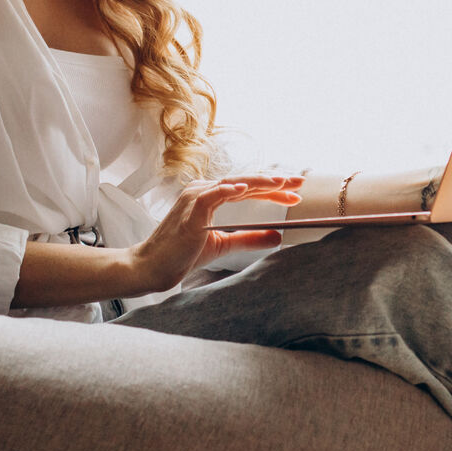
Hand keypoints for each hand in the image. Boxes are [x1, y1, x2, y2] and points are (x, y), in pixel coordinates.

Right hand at [127, 174, 302, 293]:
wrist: (152, 268)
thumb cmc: (181, 254)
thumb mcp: (223, 245)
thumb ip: (249, 238)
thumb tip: (277, 236)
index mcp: (210, 197)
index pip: (247, 189)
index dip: (272, 190)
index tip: (295, 194)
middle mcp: (202, 192)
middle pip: (245, 182)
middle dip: (273, 182)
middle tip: (299, 183)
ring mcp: (194, 199)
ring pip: (232, 184)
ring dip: (258, 183)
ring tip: (281, 184)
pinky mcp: (189, 212)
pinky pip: (211, 196)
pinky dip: (228, 191)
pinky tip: (244, 190)